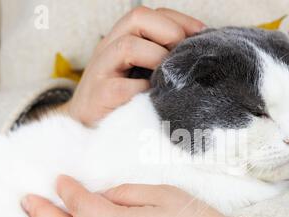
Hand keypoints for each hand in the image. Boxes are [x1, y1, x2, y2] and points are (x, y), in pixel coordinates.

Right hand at [62, 7, 204, 124]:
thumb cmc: (120, 101)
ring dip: (157, 58)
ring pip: (128, 46)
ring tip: (169, 78)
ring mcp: (101, 71)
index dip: (179, 20)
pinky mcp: (99, 97)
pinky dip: (143, 90)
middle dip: (169, 31)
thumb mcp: (141, 74)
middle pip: (137, 18)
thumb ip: (160, 60)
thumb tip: (196, 54)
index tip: (202, 35)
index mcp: (120, 41)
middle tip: (184, 55)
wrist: (87, 129)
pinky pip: (122, 87)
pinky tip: (154, 99)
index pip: (150, 15)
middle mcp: (108, 49)